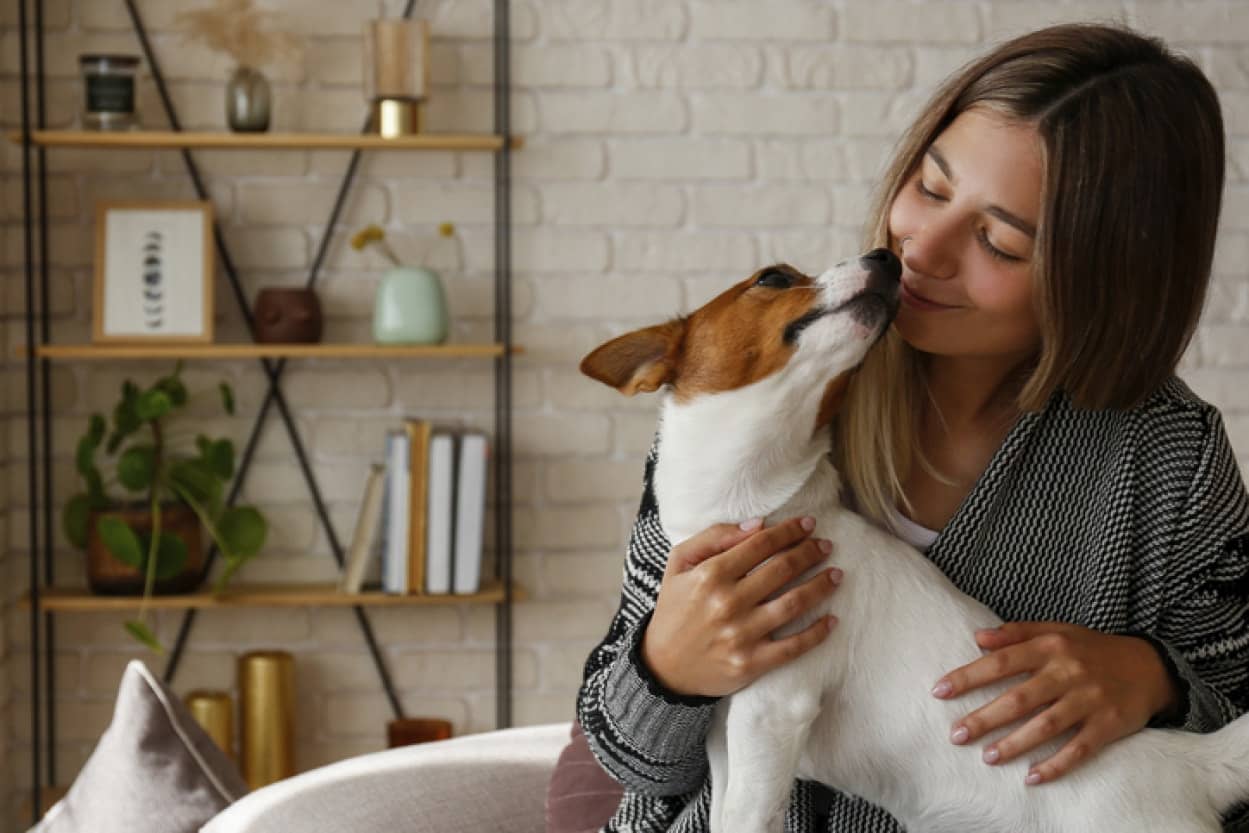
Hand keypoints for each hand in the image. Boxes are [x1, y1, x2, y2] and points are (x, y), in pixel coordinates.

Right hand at [641, 516, 841, 697]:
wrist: (663, 667)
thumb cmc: (675, 609)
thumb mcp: (679, 565)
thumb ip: (714, 538)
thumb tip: (757, 525)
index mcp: (710, 575)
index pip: (760, 544)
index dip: (789, 531)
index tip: (809, 524)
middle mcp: (727, 603)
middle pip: (782, 570)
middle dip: (810, 553)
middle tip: (826, 545)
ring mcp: (741, 635)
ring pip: (794, 603)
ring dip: (821, 586)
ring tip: (836, 575)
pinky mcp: (751, 663)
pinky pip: (794, 646)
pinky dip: (818, 632)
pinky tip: (832, 619)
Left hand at [931, 622, 1179, 784]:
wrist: (1149, 666)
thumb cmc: (1091, 649)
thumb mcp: (1056, 631)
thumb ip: (1016, 632)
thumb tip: (977, 637)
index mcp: (1050, 647)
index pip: (1001, 662)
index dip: (969, 676)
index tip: (939, 691)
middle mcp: (1068, 672)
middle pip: (1020, 698)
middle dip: (985, 718)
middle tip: (956, 734)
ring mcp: (1089, 700)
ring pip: (1046, 726)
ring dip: (1015, 744)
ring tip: (987, 758)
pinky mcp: (1108, 725)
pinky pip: (1079, 749)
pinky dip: (1056, 765)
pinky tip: (1031, 777)